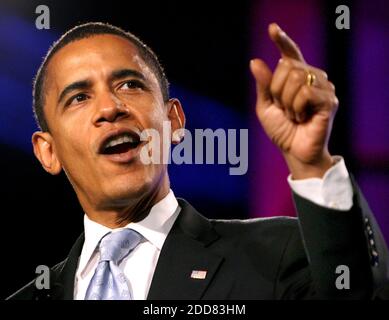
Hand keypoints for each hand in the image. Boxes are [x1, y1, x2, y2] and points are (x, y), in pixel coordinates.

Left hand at [250, 23, 338, 178]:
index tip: (272, 29)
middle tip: (284, 109)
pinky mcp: (329, 100)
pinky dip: (296, 108)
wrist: (293, 151)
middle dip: (276, 91)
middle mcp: (312, 78)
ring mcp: (323, 87)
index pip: (289, 54)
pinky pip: (305, 92)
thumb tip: (255, 61)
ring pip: (296, 78)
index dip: (282, 40)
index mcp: (296, 78)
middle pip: (287, 66)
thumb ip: (263, 84)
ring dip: (286, 101)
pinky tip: (301, 118)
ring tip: (293, 115)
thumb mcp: (265, 106)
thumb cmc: (281, 130)